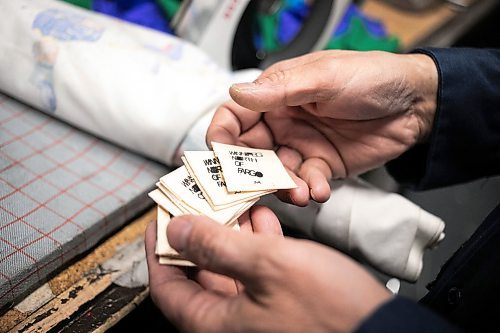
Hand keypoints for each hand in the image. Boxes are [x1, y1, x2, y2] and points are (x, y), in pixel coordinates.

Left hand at [145, 206, 390, 332]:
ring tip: (232, 204)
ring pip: (227, 270)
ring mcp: (255, 316)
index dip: (159, 251)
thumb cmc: (329, 309)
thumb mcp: (267, 265)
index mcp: (214, 323)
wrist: (380, 331)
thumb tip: (177, 231)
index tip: (160, 221)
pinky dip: (254, 246)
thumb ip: (216, 246)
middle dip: (198, 235)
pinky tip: (262, 220)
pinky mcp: (278, 307)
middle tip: (198, 204)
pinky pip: (254, 274)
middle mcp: (230, 324)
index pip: (166, 286)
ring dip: (229, 236)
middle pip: (197, 274)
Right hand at [207, 50, 437, 204]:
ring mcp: (301, 146)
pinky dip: (310, 189)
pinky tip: (320, 188)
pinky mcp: (322, 166)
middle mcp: (282, 122)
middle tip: (259, 185)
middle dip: (250, 173)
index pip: (234, 117)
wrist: (415, 103)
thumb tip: (237, 93)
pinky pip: (306, 183)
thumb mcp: (324, 77)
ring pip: (276, 173)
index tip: (222, 158)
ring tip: (299, 191)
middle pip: (249, 153)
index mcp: (276, 95)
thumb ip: (280, 90)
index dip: (222, 137)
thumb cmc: (371, 77)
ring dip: (283, 186)